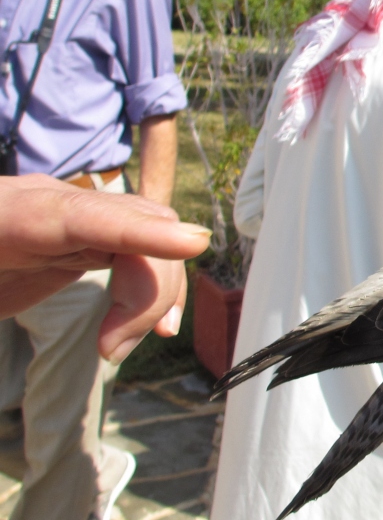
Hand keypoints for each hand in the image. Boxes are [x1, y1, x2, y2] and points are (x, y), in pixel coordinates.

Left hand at [0, 175, 209, 358]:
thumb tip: (81, 262)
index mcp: (8, 215)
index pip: (82, 216)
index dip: (137, 229)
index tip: (191, 244)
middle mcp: (48, 205)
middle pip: (135, 226)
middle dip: (146, 288)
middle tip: (111, 351)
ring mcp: (71, 219)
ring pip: (149, 240)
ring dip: (152, 296)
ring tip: (115, 348)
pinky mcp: (81, 239)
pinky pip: (139, 253)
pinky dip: (154, 290)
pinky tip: (156, 326)